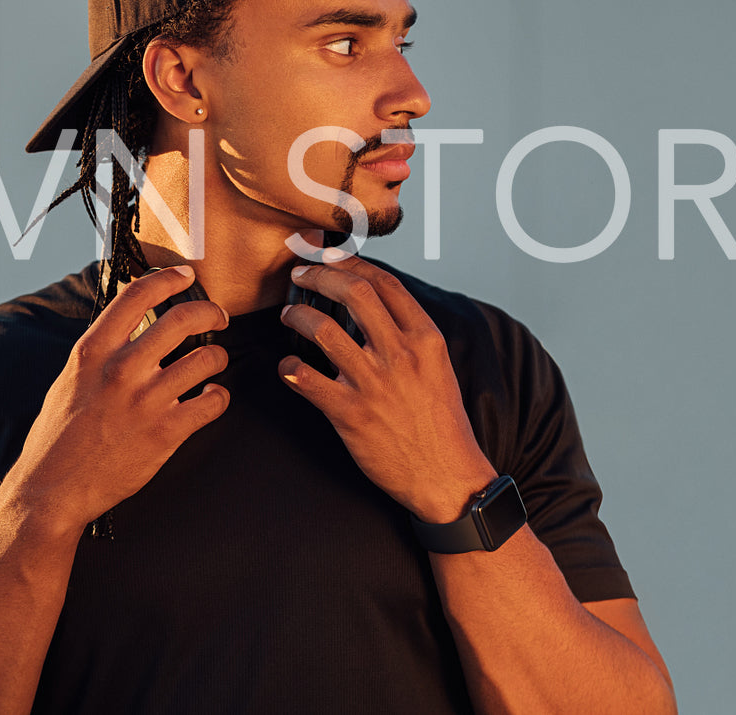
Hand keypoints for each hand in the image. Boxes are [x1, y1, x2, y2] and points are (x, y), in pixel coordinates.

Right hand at [11, 266, 230, 530]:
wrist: (52, 489)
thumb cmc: (58, 436)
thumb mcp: (70, 379)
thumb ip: (100, 351)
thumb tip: (129, 325)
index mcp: (93, 352)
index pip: (136, 295)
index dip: (167, 279)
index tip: (185, 276)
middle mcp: (121, 370)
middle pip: (181, 319)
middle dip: (210, 311)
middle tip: (218, 316)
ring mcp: (145, 401)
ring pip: (206, 358)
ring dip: (218, 356)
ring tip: (214, 361)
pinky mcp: (165, 432)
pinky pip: (213, 402)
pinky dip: (219, 396)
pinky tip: (211, 397)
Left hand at [279, 257, 496, 522]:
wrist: (447, 478)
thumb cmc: (440, 424)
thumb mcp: (437, 367)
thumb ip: (409, 335)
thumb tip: (375, 305)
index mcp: (425, 339)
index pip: (385, 283)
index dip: (350, 263)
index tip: (329, 258)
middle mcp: (401, 354)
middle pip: (353, 292)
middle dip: (319, 276)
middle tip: (299, 276)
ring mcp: (374, 383)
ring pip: (323, 329)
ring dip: (298, 316)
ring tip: (288, 316)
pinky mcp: (351, 414)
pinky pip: (307, 379)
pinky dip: (290, 368)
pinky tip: (288, 368)